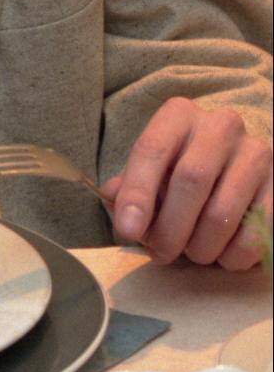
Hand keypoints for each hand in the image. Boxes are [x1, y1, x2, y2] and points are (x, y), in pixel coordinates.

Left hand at [103, 96, 272, 268]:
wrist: (234, 164)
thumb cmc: (180, 170)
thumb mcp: (151, 170)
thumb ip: (128, 187)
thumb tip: (114, 200)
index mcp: (179, 116)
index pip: (152, 150)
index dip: (137, 194)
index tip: (128, 230)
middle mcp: (220, 125)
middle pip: (191, 181)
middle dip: (170, 228)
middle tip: (161, 253)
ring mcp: (255, 152)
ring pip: (223, 213)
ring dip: (201, 247)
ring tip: (192, 253)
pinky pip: (256, 233)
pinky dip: (234, 256)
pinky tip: (223, 255)